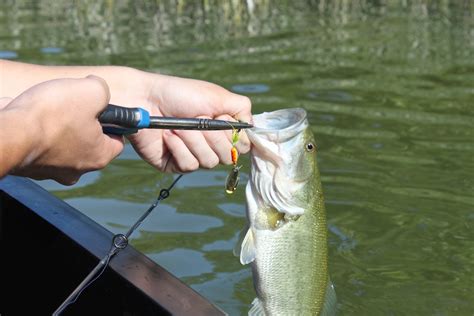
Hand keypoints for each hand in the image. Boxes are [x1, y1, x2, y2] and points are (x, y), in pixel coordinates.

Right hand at [6, 76, 123, 184]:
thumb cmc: (52, 115)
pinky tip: (28, 118)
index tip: (101, 107)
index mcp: (99, 157)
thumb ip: (103, 90)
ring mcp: (52, 171)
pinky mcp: (30, 167)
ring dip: (56, 126)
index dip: (112, 121)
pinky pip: (38, 145)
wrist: (6, 134)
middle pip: (88, 141)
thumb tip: (99, 89)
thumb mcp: (90, 91)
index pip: (117, 140)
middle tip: (71, 105)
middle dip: (81, 121)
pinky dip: (34, 131)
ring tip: (47, 109)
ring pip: (62, 143)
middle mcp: (78, 170)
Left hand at [122, 74, 251, 172]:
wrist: (145, 99)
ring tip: (179, 125)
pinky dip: (180, 148)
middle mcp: (210, 144)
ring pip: (209, 161)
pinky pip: (189, 165)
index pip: (242, 146)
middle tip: (198, 118)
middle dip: (213, 136)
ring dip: (194, 140)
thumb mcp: (217, 95)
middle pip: (227, 156)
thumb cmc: (180, 94)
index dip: (235, 136)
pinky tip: (169, 136)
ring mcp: (194, 155)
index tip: (222, 119)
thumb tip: (253, 128)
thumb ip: (242, 108)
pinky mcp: (176, 164)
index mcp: (222, 129)